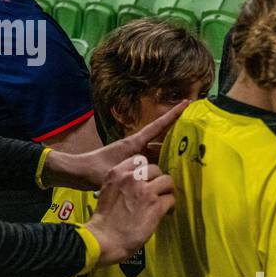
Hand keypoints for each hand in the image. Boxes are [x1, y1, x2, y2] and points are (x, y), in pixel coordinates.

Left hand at [46, 101, 187, 189]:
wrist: (78, 173)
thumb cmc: (94, 170)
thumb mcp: (115, 171)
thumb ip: (132, 171)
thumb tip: (151, 173)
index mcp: (133, 143)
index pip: (158, 126)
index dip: (173, 114)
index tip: (187, 103)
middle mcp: (136, 147)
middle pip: (161, 138)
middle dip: (177, 135)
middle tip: (196, 134)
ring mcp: (134, 155)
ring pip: (157, 151)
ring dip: (170, 153)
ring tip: (189, 155)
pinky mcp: (131, 165)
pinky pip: (151, 162)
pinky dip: (160, 164)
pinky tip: (170, 172)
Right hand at [83, 155, 174, 266]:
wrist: (104, 239)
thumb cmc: (104, 221)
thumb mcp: (108, 192)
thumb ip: (122, 183)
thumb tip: (138, 184)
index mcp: (117, 173)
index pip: (139, 159)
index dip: (145, 170)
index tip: (146, 179)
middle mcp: (131, 178)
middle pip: (155, 168)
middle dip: (156, 180)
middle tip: (156, 191)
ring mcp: (145, 191)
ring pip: (167, 181)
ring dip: (166, 191)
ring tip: (163, 200)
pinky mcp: (155, 205)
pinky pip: (171, 199)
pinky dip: (170, 206)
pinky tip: (165, 212)